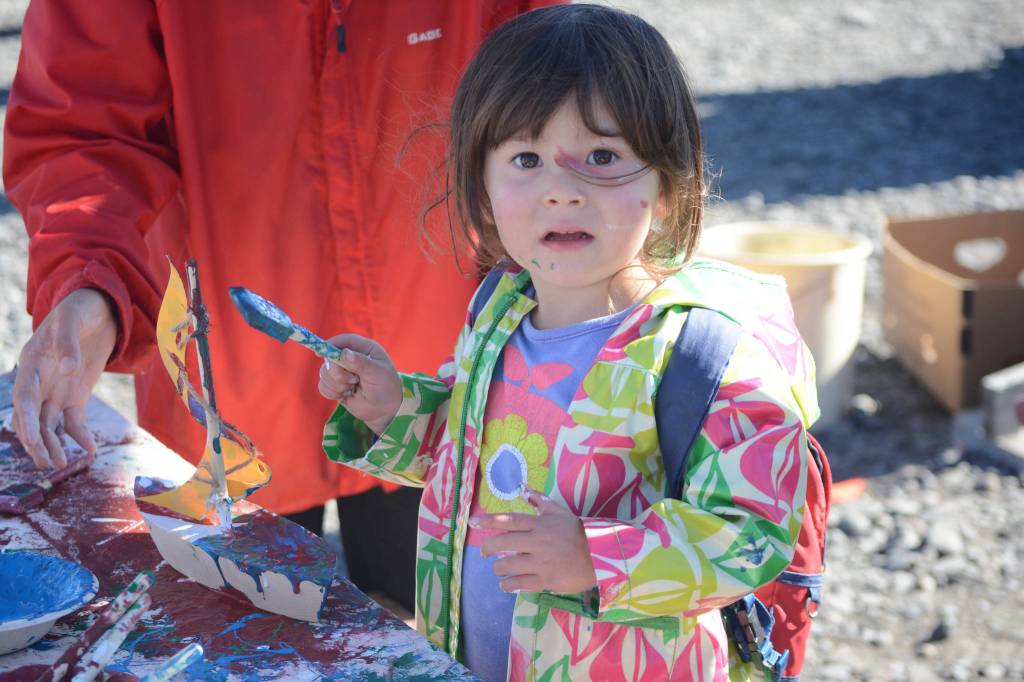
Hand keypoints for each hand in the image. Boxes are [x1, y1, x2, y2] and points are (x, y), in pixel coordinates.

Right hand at [13, 288, 116, 468]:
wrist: (99, 309)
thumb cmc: (80, 310)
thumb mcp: (73, 320)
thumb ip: (68, 344)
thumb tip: (67, 369)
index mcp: (31, 362)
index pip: (24, 397)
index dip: (26, 419)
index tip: (31, 440)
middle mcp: (39, 380)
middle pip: (32, 417)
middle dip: (36, 441)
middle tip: (48, 463)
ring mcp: (56, 390)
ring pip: (48, 424)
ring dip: (54, 444)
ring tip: (64, 464)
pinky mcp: (75, 395)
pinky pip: (73, 421)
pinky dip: (79, 436)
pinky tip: (90, 450)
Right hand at [317, 333, 401, 435]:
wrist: (384, 410)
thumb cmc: (386, 388)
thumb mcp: (378, 374)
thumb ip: (362, 363)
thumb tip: (345, 353)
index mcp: (364, 349)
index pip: (345, 340)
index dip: (332, 344)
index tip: (320, 352)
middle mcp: (351, 357)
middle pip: (330, 358)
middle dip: (338, 373)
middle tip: (353, 381)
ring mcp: (342, 371)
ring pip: (324, 373)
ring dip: (336, 384)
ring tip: (352, 389)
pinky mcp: (336, 385)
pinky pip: (322, 386)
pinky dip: (332, 392)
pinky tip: (345, 395)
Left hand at [474, 488, 597, 593]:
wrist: (600, 556)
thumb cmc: (578, 533)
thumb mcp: (560, 513)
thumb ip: (540, 501)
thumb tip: (523, 489)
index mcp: (541, 524)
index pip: (510, 521)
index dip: (489, 521)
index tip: (473, 522)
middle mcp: (538, 542)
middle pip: (503, 544)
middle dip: (488, 548)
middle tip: (485, 552)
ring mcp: (542, 563)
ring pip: (508, 566)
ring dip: (498, 569)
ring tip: (499, 569)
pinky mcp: (546, 581)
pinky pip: (520, 584)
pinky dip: (508, 584)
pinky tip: (506, 584)